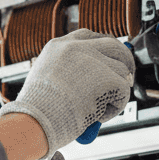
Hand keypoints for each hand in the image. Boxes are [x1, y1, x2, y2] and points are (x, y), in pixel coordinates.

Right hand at [0, 29, 134, 155]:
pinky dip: (114, 108)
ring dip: (114, 93)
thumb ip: (70, 74)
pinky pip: (123, 92)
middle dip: (123, 62)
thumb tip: (97, 82)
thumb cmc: (36, 111)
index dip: (103, 50)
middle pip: (113, 45)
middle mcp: (76, 48)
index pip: (89, 37)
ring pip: (121, 71)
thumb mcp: (47, 80)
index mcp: (58, 46)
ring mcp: (93, 61)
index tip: (109, 61)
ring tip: (95, 110)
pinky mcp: (107, 78)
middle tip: (125, 80)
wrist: (34, 122)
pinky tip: (96, 116)